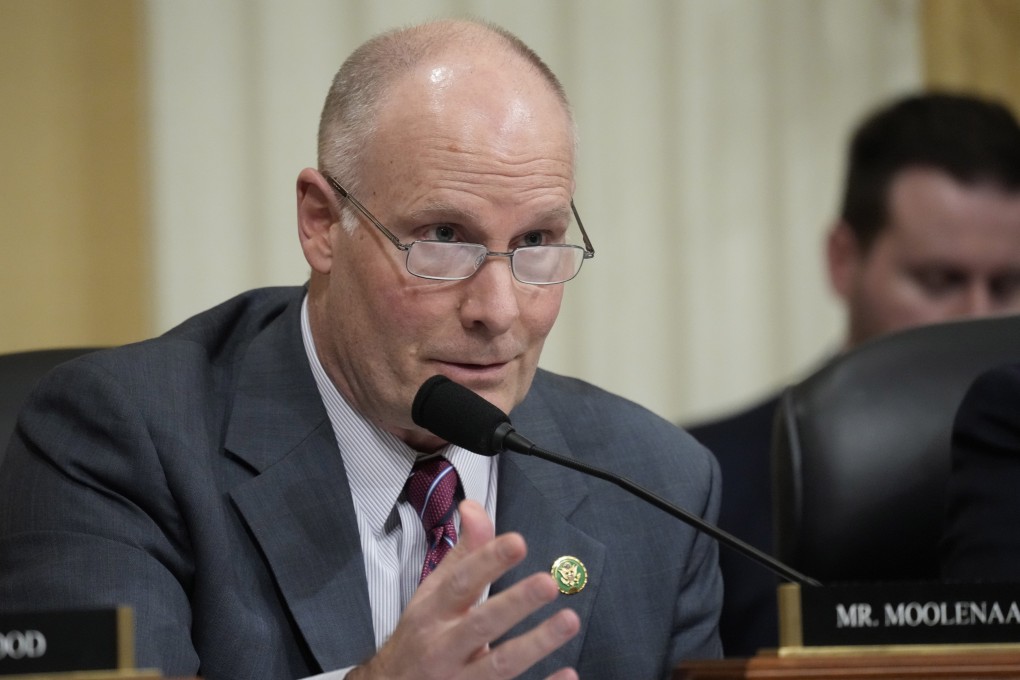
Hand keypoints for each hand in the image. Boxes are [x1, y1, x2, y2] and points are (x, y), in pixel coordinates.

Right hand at [350, 499, 579, 679]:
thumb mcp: (433, 592)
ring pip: (500, 665)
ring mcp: (460, 679)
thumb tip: (474, 506)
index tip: (517, 542)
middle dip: (515, 602)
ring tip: (569, 620)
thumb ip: (462, 552)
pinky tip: (568, 675)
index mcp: (433, 612)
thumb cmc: (421, 635)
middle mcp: (444, 645)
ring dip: (536, 644)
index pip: (460, 582)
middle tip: (548, 582)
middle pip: (481, 623)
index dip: (488, 561)